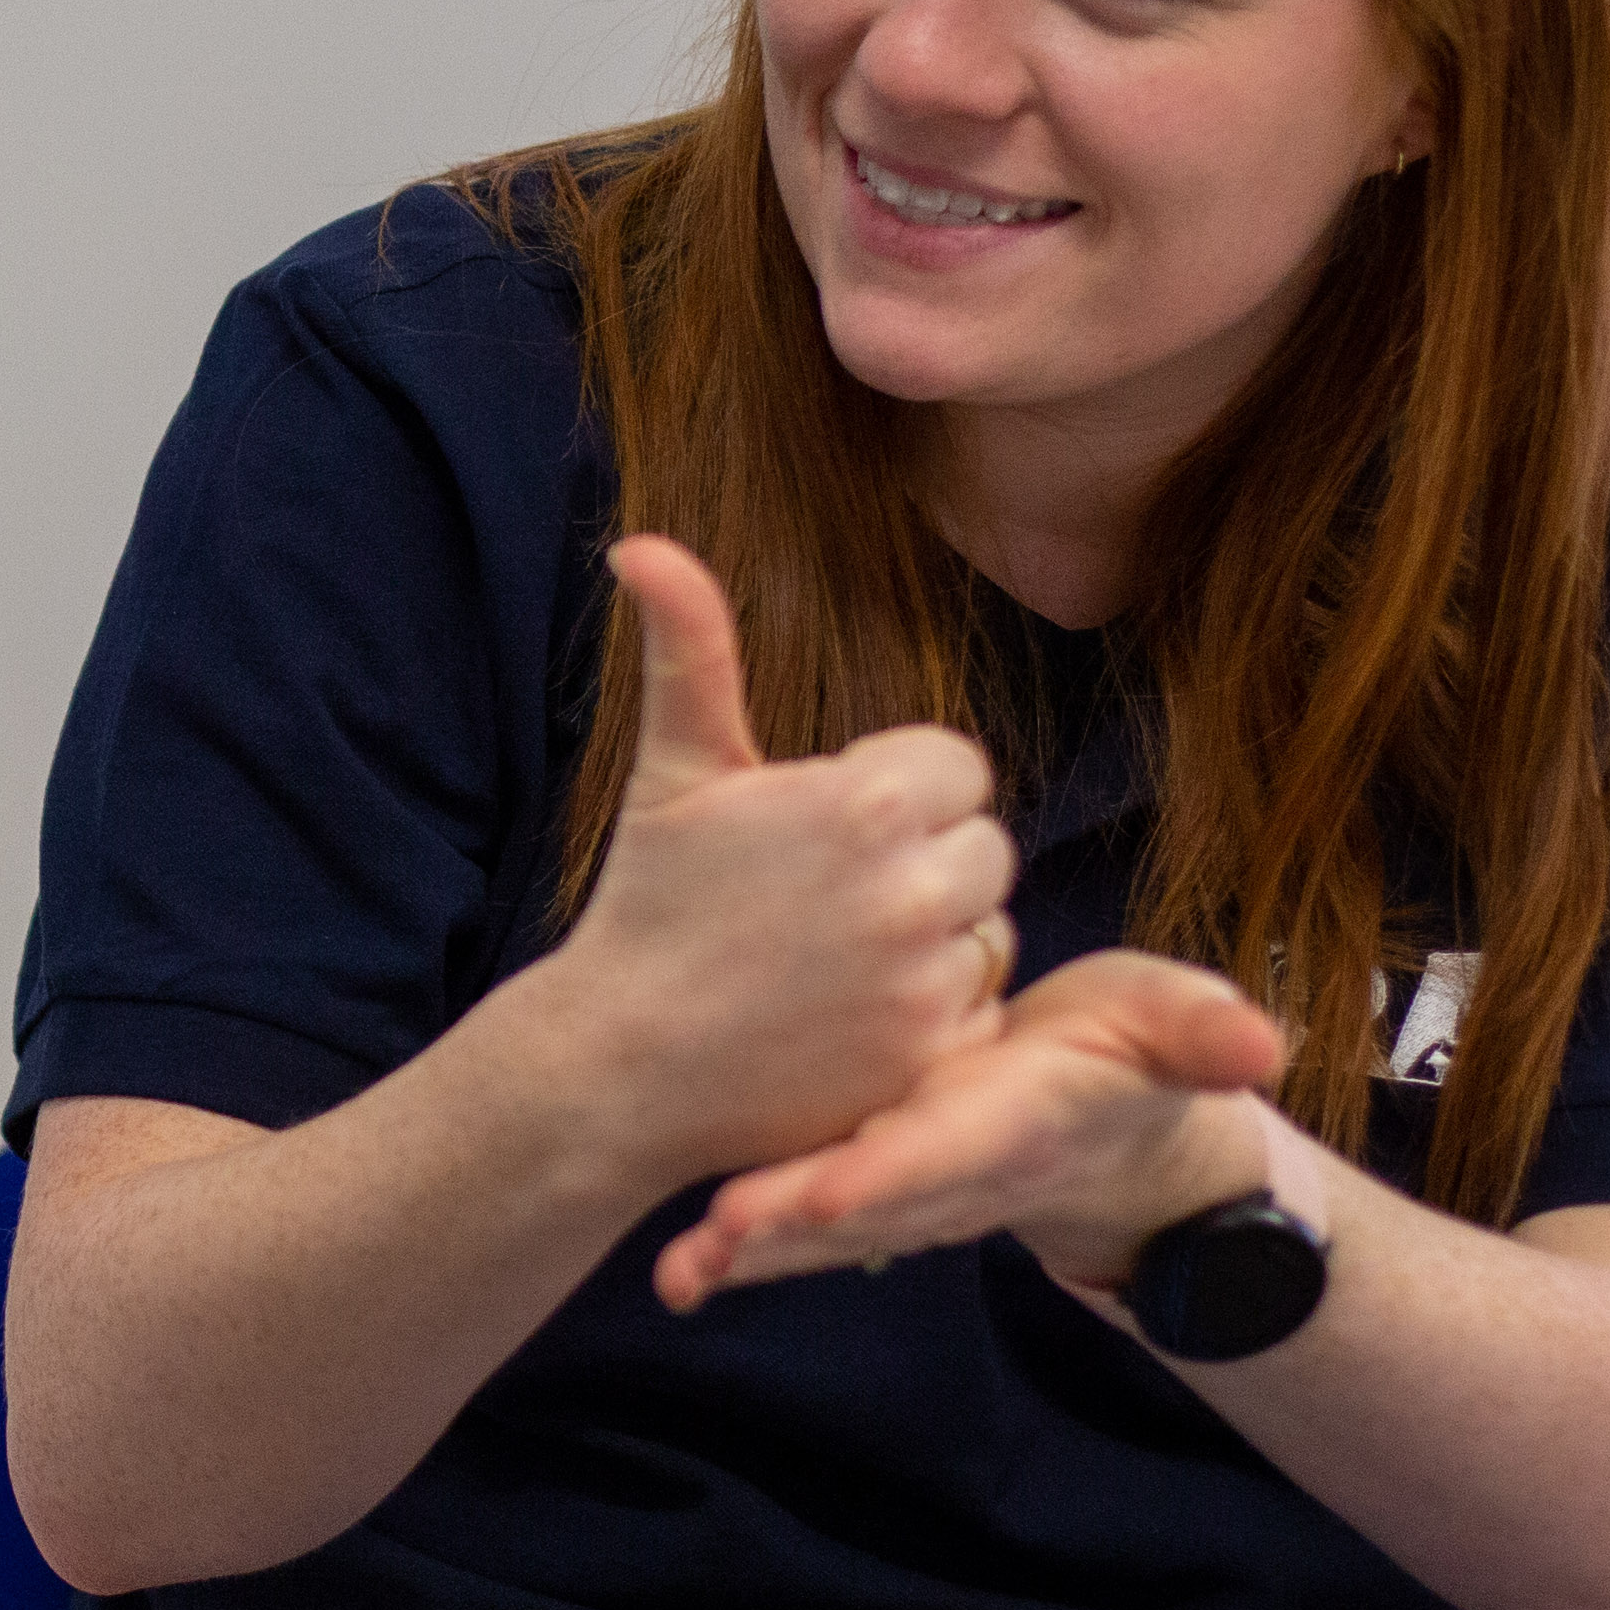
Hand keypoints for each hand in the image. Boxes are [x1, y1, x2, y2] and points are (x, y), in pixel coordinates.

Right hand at [545, 536, 1020, 1187]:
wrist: (619, 1067)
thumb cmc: (649, 906)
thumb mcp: (674, 771)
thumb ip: (689, 648)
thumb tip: (640, 542)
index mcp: (862, 801)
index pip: (955, 770)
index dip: (893, 797)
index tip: (822, 836)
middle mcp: (909, 888)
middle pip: (984, 848)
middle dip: (922, 866)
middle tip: (826, 903)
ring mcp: (924, 981)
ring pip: (990, 929)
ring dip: (936, 941)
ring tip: (837, 962)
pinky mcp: (931, 1059)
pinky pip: (985, 1008)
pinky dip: (937, 1016)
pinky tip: (854, 1020)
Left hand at [653, 947, 1287, 1310]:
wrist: (1106, 1129)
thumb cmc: (1131, 1058)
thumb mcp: (1175, 1028)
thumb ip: (1203, 1032)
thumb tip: (1262, 1043)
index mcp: (1011, 1124)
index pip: (946, 1153)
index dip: (889, 1175)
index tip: (828, 1190)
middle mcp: (948, 1172)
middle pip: (865, 1205)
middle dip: (795, 1223)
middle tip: (718, 1238)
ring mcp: (903, 1192)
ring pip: (821, 1230)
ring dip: (752, 1253)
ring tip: (680, 1273)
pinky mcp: (866, 1188)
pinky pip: (800, 1224)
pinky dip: (741, 1251)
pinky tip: (675, 1269)